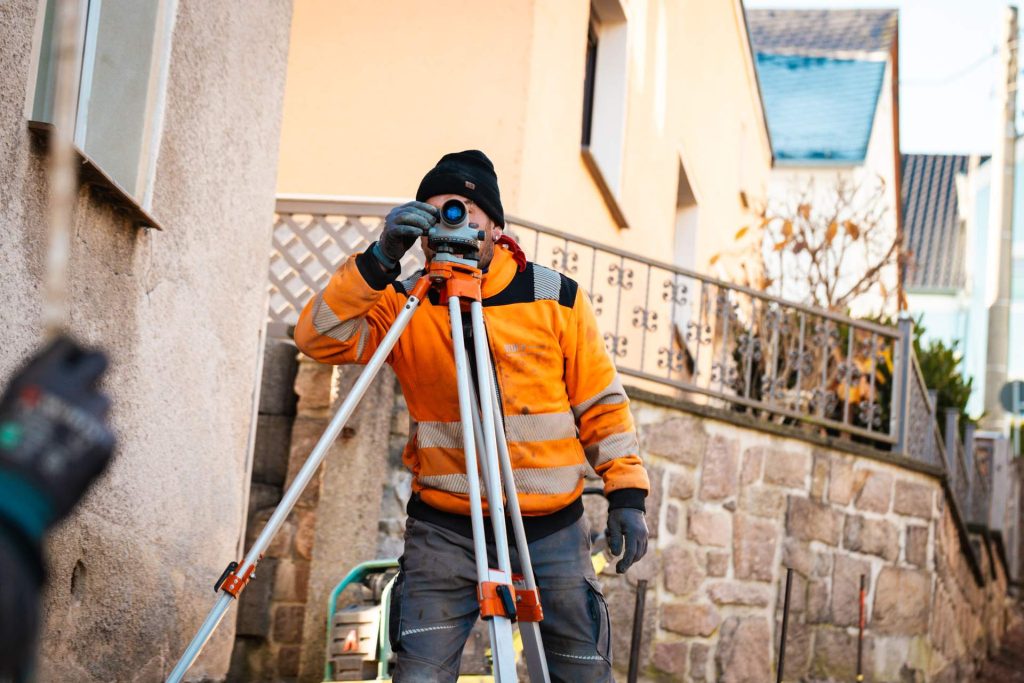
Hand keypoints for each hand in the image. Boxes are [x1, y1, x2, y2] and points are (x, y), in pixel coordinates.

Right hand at [0, 336, 115, 536]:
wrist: (11, 497)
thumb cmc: (4, 453)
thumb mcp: (14, 409)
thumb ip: (39, 389)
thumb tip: (57, 373)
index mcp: (38, 375)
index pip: (68, 345)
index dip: (71, 354)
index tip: (71, 361)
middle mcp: (70, 387)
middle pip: (101, 359)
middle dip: (95, 369)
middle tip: (86, 385)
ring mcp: (92, 412)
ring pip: (103, 401)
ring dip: (91, 413)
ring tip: (66, 438)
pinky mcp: (107, 439)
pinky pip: (105, 434)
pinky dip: (94, 444)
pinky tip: (73, 461)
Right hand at [371, 201, 439, 268]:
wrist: (391, 251)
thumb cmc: (404, 238)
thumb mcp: (415, 228)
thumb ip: (424, 222)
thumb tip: (439, 218)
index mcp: (401, 210)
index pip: (414, 204)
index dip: (425, 207)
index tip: (435, 211)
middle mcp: (395, 213)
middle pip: (411, 210)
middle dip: (424, 215)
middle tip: (433, 222)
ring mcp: (391, 222)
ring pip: (405, 217)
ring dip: (419, 221)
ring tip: (428, 227)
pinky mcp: (390, 232)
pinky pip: (401, 229)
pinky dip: (412, 230)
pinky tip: (420, 233)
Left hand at [606, 507, 648, 573]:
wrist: (629, 503)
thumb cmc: (618, 513)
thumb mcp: (613, 525)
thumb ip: (614, 539)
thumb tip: (615, 554)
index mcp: (633, 532)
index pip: (631, 552)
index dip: (625, 563)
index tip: (618, 570)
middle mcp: (642, 535)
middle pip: (637, 555)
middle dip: (628, 563)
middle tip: (618, 569)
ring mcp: (645, 535)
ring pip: (641, 553)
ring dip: (633, 560)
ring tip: (622, 564)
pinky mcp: (645, 535)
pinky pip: (643, 548)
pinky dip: (637, 554)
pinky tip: (629, 556)